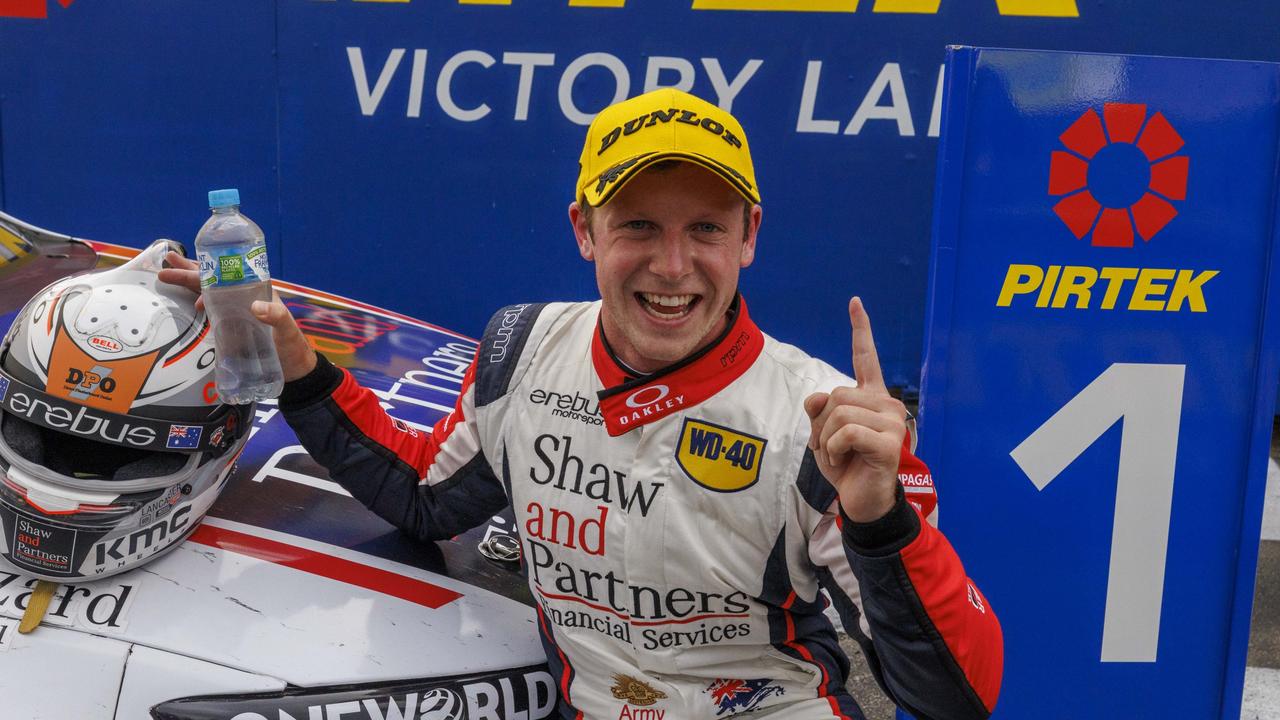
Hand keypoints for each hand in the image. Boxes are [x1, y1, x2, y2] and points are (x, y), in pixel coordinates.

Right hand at [157, 251, 316, 381]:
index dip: (207, 269)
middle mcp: (244, 301)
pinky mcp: (231, 331)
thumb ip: (276, 316)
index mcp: (256, 293)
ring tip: (165, 275)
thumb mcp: (287, 328)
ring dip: (188, 286)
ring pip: (209, 295)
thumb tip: (255, 307)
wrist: (294, 371)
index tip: (188, 268)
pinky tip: (184, 305)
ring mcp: (236, 315)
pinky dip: (196, 308)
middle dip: (188, 272)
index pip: (228, 276)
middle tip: (165, 262)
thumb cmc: (292, 346)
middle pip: (213, 282)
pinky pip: (211, 315)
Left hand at [803, 297, 905, 522]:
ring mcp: (892, 423)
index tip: (855, 303)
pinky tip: (844, 461)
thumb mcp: (823, 434)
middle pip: (835, 394)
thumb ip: (819, 410)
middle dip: (820, 424)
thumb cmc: (846, 465)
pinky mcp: (889, 442)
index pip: (867, 358)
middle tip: (830, 447)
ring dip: (825, 439)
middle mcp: (887, 405)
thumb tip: (819, 397)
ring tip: (838, 456)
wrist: (863, 501)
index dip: (861, 330)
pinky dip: (834, 449)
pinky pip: (845, 433)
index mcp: (872, 398)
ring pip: (838, 413)